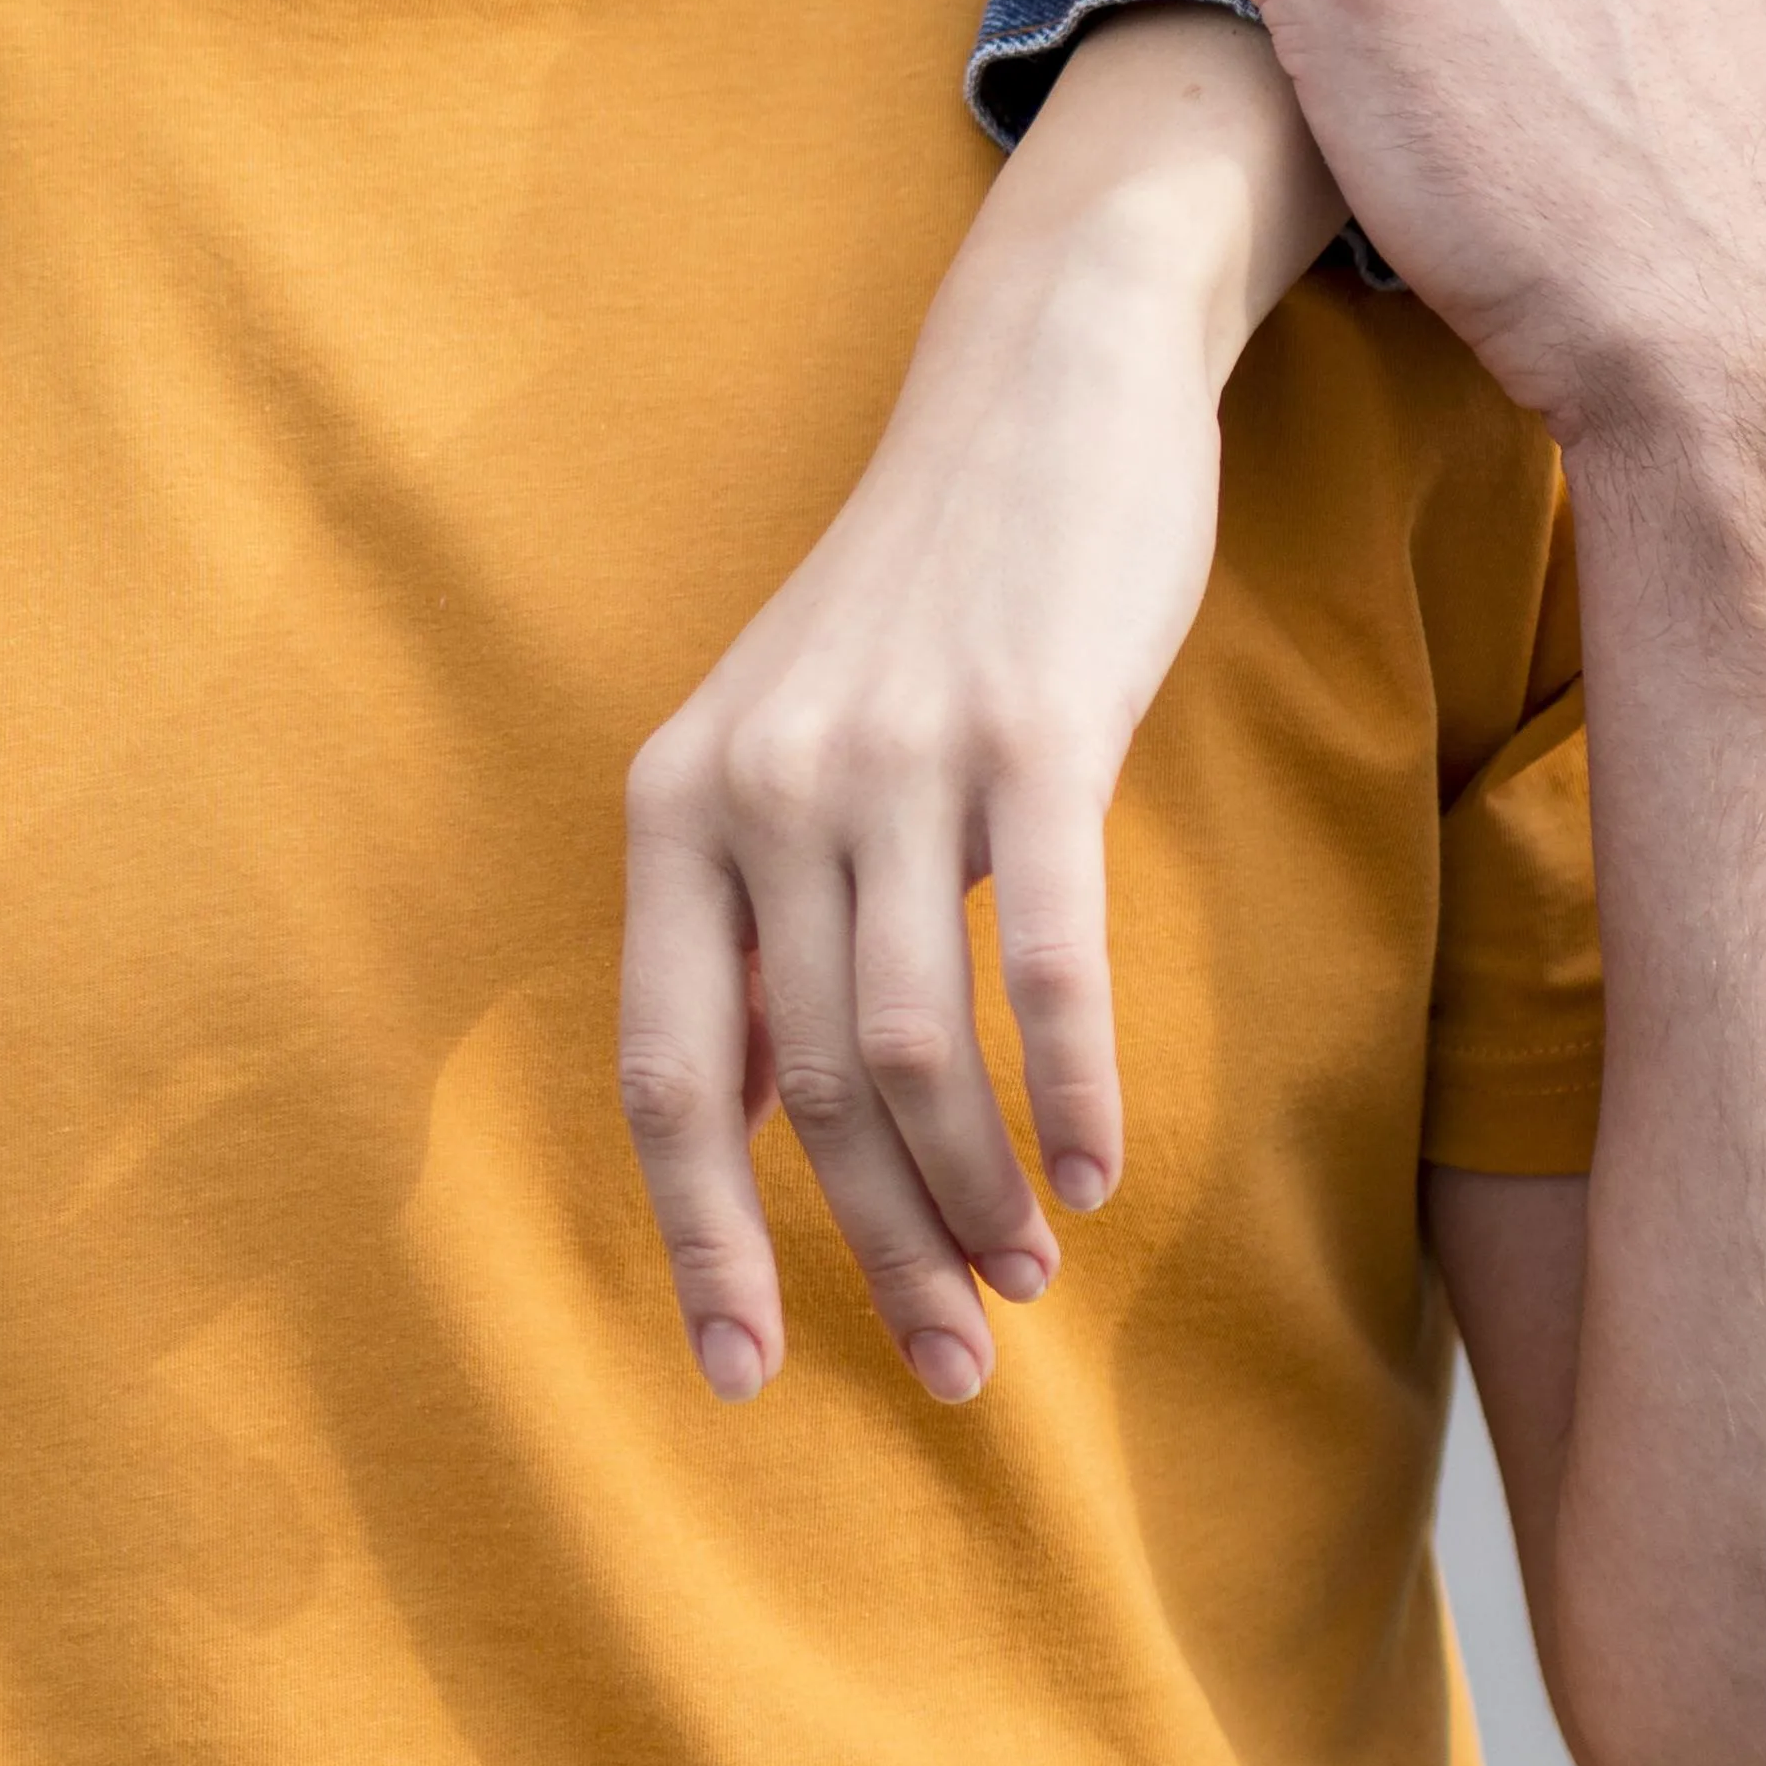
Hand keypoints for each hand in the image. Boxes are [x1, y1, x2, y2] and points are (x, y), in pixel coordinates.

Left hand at [614, 5, 1329, 1404]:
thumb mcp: (789, 750)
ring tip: (1022, 1277)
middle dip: (873, 1250)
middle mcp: (762, 785)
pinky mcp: (1034, 728)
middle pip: (809, 1087)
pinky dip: (1071, 1085)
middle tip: (947, 1362)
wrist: (1041, 392)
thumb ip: (757, 919)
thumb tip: (748, 1109)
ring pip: (919, 1045)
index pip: (668, 1071)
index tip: (742, 1373)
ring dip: (973, 1194)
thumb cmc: (928, 601)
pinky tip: (1097, 1170)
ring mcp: (896, 755)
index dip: (700, 1234)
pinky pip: (1046, 953)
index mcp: (678, 805)